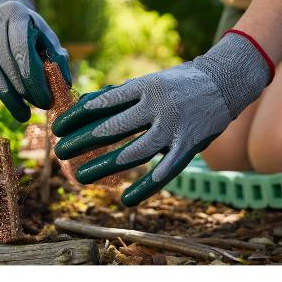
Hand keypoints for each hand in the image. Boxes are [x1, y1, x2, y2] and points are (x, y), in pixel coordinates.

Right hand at [0, 0, 70, 121]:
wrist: (4, 13)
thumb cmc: (30, 33)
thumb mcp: (46, 39)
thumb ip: (57, 58)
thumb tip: (64, 84)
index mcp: (17, 13)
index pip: (22, 48)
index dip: (34, 78)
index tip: (45, 101)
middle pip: (5, 61)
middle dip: (22, 89)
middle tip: (37, 108)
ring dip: (5, 94)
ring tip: (22, 114)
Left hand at [52, 30, 273, 205]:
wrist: (224, 81)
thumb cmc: (177, 82)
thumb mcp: (148, 82)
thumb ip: (119, 95)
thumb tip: (84, 103)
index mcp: (143, 87)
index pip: (103, 103)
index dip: (77, 116)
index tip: (58, 127)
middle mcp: (157, 107)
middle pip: (113, 128)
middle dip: (83, 141)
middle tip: (60, 152)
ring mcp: (174, 128)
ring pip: (134, 152)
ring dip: (105, 166)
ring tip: (80, 176)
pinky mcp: (188, 146)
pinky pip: (164, 171)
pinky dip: (145, 187)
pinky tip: (125, 200)